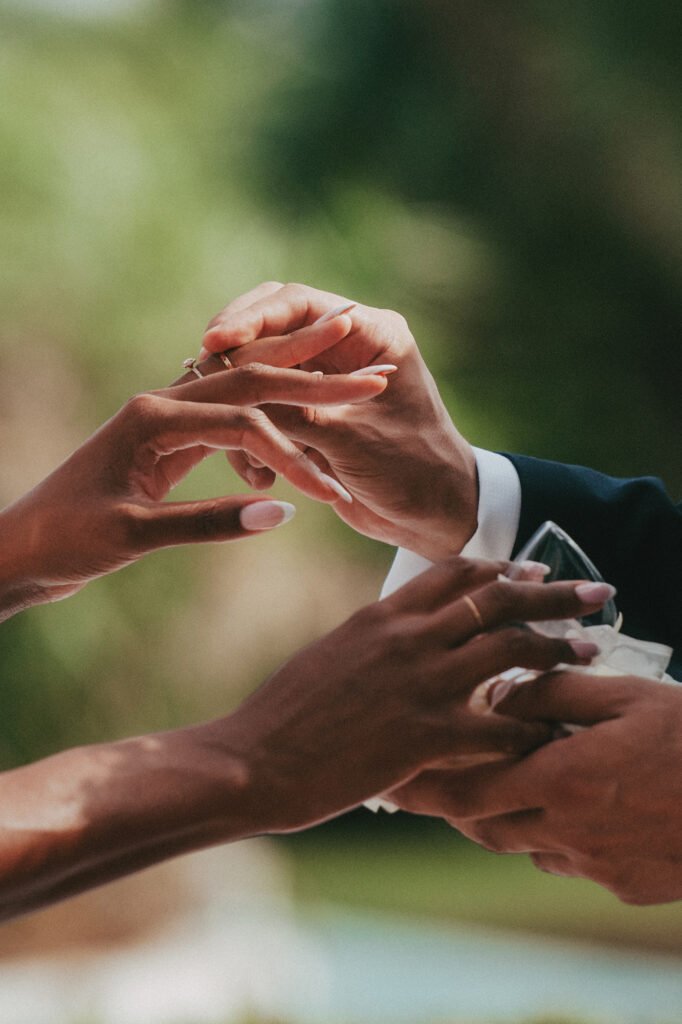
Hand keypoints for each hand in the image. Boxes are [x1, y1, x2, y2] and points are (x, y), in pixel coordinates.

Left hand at [0, 364, 385, 617]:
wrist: (21, 549)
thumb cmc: (66, 542)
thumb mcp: (133, 535)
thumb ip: (208, 521)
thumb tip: (282, 512)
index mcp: (154, 417)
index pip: (245, 423)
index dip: (295, 456)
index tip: (334, 493)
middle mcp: (162, 405)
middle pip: (253, 382)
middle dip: (314, 376)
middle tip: (373, 373)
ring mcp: (166, 420)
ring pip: (245, 395)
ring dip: (298, 386)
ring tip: (350, 373)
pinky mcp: (169, 441)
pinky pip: (230, 422)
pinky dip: (271, 420)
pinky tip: (301, 413)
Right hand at [199, 282, 477, 559]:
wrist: (434, 517)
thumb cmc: (412, 473)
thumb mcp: (350, 441)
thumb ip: (296, 413)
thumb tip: (233, 393)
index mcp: (371, 335)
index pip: (298, 305)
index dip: (252, 319)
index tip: (215, 341)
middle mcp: (346, 348)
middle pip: (272, 326)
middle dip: (233, 355)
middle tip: (196, 373)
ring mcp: (326, 380)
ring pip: (262, 370)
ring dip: (244, 406)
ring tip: (247, 458)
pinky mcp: (311, 414)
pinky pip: (267, 409)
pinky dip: (256, 439)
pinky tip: (259, 477)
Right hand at [219, 561, 607, 832]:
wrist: (254, 759)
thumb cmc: (284, 715)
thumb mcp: (332, 654)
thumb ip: (375, 638)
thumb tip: (401, 637)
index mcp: (382, 614)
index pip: (457, 573)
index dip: (503, 569)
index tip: (531, 572)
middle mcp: (407, 637)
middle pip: (497, 599)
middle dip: (553, 592)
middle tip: (592, 592)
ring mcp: (420, 682)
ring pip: (510, 648)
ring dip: (557, 648)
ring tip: (588, 651)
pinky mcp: (427, 734)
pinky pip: (501, 725)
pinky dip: (532, 727)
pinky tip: (549, 732)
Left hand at [390, 671, 681, 904]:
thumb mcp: (625, 694)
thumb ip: (554, 693)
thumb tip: (502, 696)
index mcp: (561, 778)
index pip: (467, 788)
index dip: (421, 786)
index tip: (389, 778)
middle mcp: (568, 830)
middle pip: (483, 824)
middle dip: (450, 805)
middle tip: (424, 785)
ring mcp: (596, 864)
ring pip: (522, 844)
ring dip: (501, 817)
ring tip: (493, 788)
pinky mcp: (623, 885)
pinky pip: (567, 860)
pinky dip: (550, 836)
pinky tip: (565, 808)